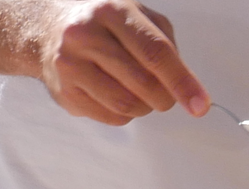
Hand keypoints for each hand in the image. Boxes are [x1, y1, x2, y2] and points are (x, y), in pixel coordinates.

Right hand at [33, 1, 208, 125]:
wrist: (48, 28)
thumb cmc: (104, 23)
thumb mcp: (136, 16)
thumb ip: (165, 45)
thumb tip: (187, 88)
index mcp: (112, 11)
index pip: (155, 52)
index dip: (182, 82)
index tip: (200, 104)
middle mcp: (86, 35)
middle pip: (142, 83)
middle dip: (165, 98)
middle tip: (167, 97)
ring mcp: (70, 65)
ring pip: (126, 105)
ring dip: (144, 107)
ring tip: (140, 93)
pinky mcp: (63, 92)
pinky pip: (109, 117)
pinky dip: (125, 114)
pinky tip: (117, 95)